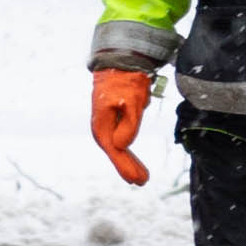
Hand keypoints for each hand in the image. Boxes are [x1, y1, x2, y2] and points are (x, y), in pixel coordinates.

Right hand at [90, 67, 152, 185]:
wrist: (119, 64)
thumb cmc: (125, 82)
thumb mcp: (132, 101)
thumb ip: (128, 124)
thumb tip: (121, 146)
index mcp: (102, 124)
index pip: (115, 151)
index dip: (126, 166)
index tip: (139, 180)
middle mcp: (102, 127)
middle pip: (115, 152)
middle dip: (128, 167)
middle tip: (143, 182)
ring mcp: (107, 125)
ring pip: (118, 148)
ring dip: (128, 162)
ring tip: (142, 176)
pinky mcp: (114, 121)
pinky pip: (121, 140)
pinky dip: (127, 152)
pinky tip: (132, 159)